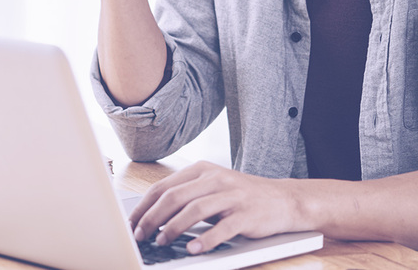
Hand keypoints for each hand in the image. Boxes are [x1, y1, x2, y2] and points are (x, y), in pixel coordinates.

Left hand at [129, 161, 310, 255]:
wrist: (285, 200)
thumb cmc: (243, 196)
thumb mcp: (213, 187)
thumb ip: (187, 195)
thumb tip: (152, 214)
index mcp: (202, 170)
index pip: (164, 186)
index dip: (144, 206)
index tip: (132, 223)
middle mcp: (215, 178)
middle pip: (174, 197)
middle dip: (152, 218)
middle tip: (140, 235)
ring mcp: (232, 195)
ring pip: (194, 210)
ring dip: (173, 228)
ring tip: (160, 241)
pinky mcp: (247, 214)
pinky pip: (222, 228)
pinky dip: (206, 240)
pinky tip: (193, 248)